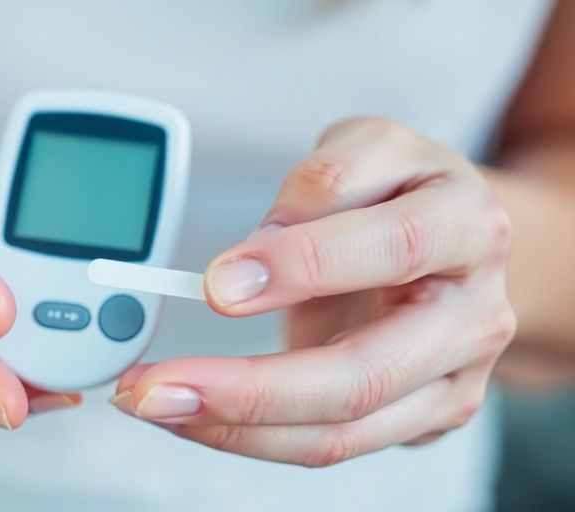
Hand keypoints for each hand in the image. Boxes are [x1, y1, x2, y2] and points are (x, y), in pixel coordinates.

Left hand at [111, 118, 514, 465]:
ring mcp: (454, 380)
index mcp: (466, 225)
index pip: (393, 247)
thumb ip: (319, 186)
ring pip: (342, 430)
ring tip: (156, 403)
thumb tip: (256, 255)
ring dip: (234, 427)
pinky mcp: (424, 419)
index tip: (218, 285)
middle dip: (249, 390)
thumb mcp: (365, 149)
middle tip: (157, 386)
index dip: (303, 266)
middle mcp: (473, 314)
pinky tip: (194, 415)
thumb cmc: (400, 192)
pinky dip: (250, 437)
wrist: (458, 241)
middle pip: (364, 375)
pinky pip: (330, 443)